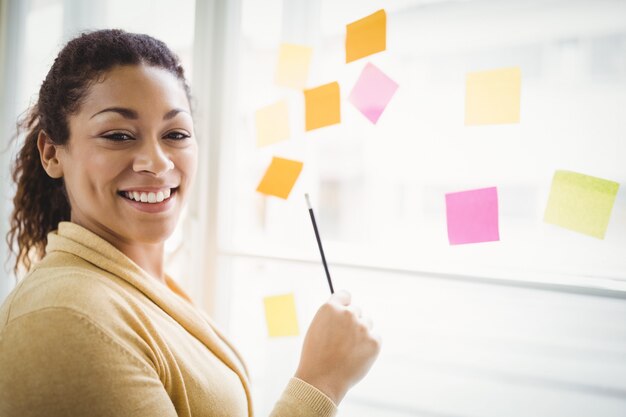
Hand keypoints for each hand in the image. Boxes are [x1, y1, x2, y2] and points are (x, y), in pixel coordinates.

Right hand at [294, 290, 380, 404]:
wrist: (322, 380)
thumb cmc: (316, 356)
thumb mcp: (317, 328)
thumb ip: (333, 317)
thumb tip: (348, 309)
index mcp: (330, 308)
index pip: (345, 295)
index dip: (344, 304)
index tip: (344, 312)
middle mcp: (348, 314)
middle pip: (357, 310)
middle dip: (352, 322)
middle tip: (342, 340)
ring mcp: (363, 327)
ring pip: (367, 323)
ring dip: (361, 332)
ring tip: (348, 350)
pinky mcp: (374, 342)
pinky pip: (375, 338)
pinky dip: (369, 345)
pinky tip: (356, 356)